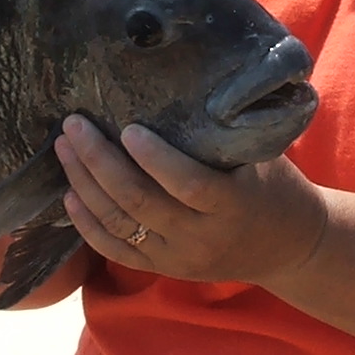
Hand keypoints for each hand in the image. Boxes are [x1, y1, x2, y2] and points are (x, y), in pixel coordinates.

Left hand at [56, 115, 327, 286]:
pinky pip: (116, 251)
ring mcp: (179, 258)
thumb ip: (223, 134)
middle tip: (75, 126)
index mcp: (234, 205)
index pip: (188, 184)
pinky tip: (69, 195)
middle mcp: (202, 238)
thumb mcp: (262, 157)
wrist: (289, 248)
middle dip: (100, 161)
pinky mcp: (164, 270)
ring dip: (86, 185)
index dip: (154, 159)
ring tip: (65, 149)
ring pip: (121, 225)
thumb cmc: (275, 187)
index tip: (128, 128)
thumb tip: (179, 85)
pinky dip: (88, 225)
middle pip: (140, 202)